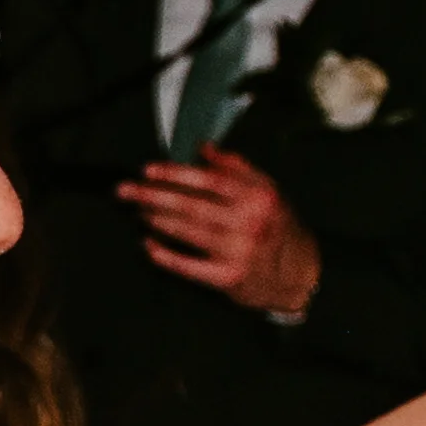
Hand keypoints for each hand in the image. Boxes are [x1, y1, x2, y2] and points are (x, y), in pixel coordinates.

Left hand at [122, 148, 320, 314]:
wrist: (299, 273)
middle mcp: (249, 223)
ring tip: (137, 210)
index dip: (176, 174)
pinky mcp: (227, 278)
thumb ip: (236, 167)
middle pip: (192, 205)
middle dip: (153, 196)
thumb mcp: (267, 191)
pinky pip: (187, 266)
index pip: (210, 181)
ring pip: (186, 232)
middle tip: (125, 190)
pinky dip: (164, 255)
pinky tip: (147, 244)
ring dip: (156, 220)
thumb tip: (203, 147)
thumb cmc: (277, 227)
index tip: (148, 170)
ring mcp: (238, 252)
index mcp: (258, 198)